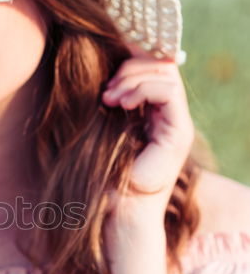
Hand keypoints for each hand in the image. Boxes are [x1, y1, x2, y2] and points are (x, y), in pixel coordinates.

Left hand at [101, 55, 194, 228]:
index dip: (131, 61)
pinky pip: (169, 92)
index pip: (153, 69)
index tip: (104, 72)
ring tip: (108, 98)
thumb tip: (95, 76)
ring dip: (133, 78)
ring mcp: (177, 125)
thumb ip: (107, 104)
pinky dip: (143, 90)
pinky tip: (122, 104)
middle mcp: (170, 117)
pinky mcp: (179, 134)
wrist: (118, 212)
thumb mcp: (101, 131)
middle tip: (105, 89)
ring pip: (166, 74)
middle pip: (162, 66)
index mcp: (154, 114)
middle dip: (130, 67)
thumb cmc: (103, 177)